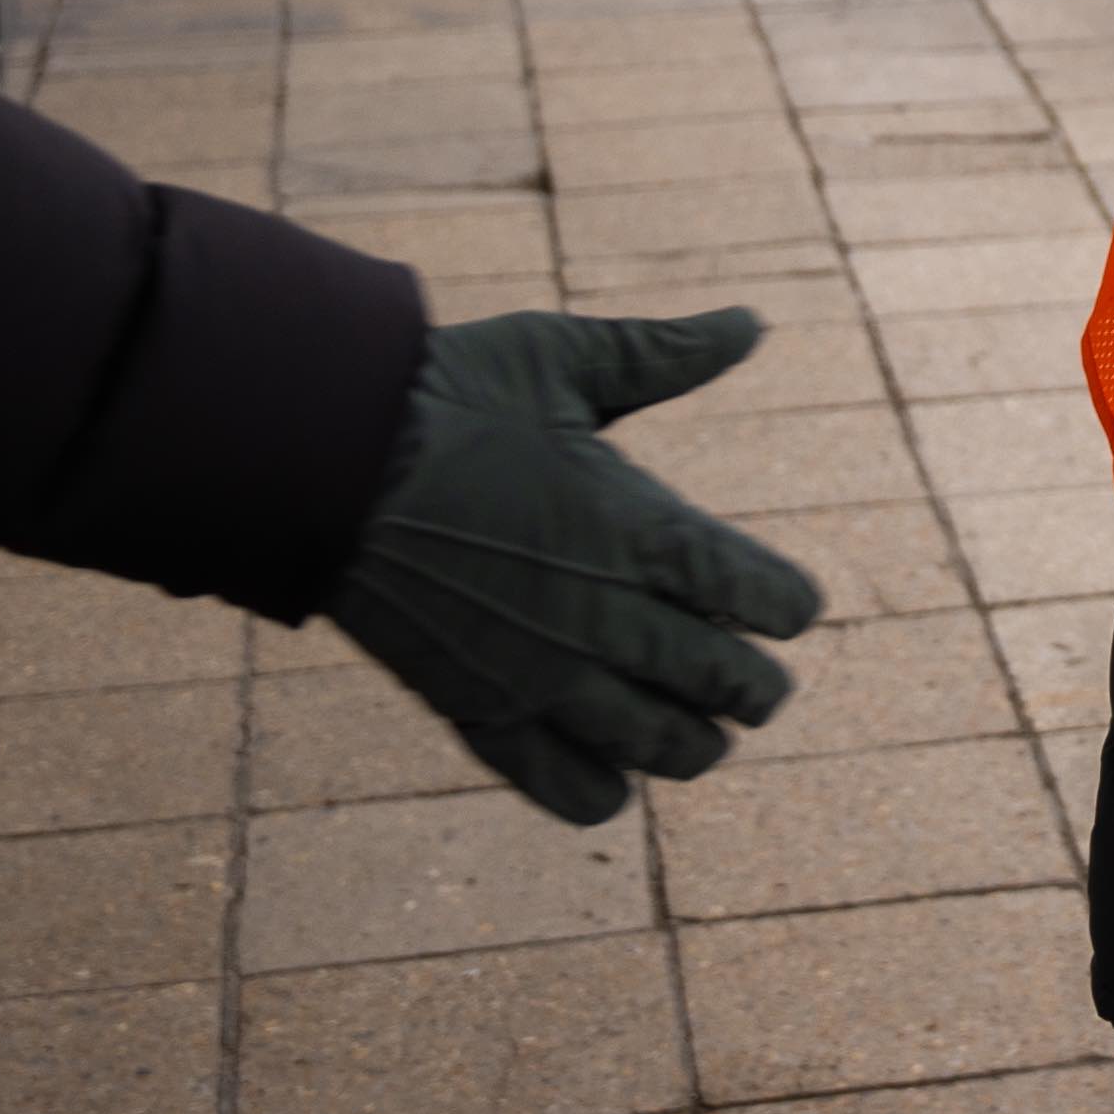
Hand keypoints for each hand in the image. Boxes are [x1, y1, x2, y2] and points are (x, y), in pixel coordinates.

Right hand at [322, 307, 830, 824]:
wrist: (324, 458)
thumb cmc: (447, 397)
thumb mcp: (565, 358)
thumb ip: (664, 354)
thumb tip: (751, 322)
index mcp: (640, 528)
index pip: (764, 597)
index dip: (788, 607)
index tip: (788, 608)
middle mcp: (606, 615)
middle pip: (725, 683)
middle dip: (754, 688)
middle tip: (756, 686)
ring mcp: (543, 673)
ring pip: (660, 748)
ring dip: (694, 747)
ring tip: (701, 737)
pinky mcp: (480, 710)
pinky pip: (564, 786)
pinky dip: (602, 791)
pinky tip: (614, 776)